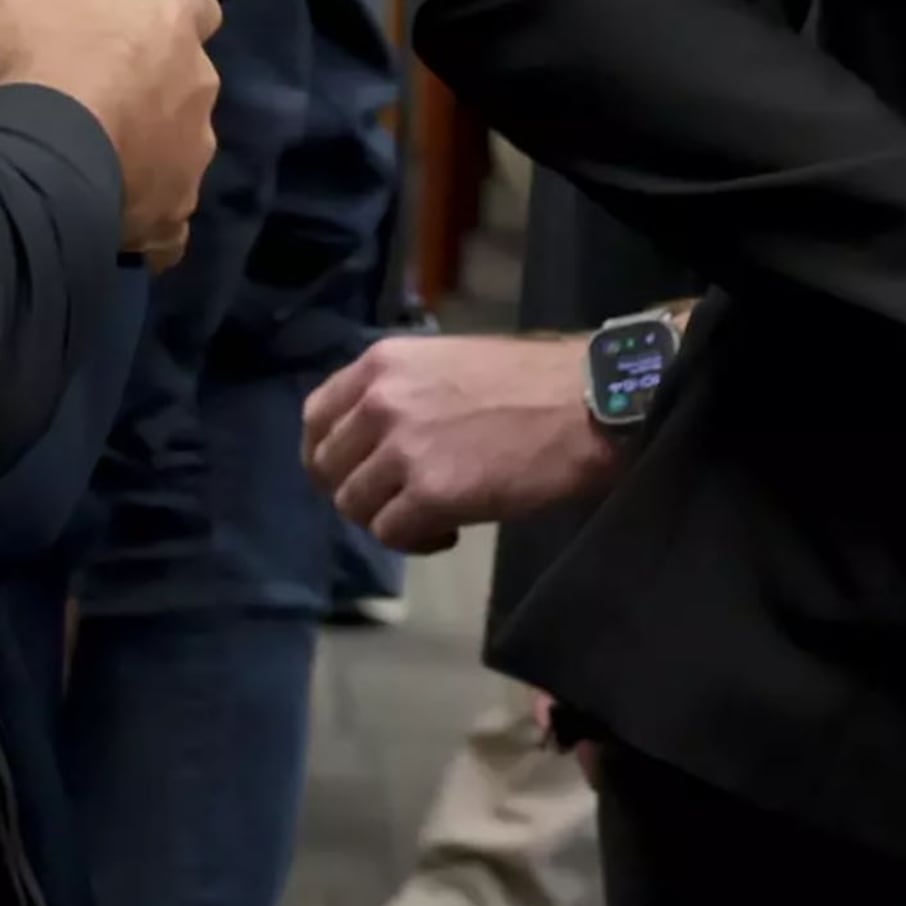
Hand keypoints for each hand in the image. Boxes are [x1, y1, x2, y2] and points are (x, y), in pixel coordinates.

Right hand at [0, 0, 220, 265]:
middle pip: (187, 82)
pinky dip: (145, 219)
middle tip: (90, 93)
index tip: (130, 27)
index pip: (198, 7)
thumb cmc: (35, 54)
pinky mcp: (170, 216)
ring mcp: (191, 159)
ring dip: (148, 152)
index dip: (168, 15)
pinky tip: (108, 215)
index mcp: (172, 25)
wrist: (43, 157)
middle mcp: (198, 89)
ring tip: (91, 156)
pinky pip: (169, 222)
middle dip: (151, 89)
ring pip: (181, 151)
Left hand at [303, 333, 618, 552]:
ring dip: (387, 519)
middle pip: (328, 466)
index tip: (349, 475)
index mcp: (379, 364)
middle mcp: (378, 401)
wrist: (590, 402)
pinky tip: (449, 533)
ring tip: (431, 518)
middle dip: (357, 492)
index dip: (325, 454)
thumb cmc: (532, 383)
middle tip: (397, 504)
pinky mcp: (431, 492)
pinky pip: (391, 533)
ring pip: (354, 505)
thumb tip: (376, 440)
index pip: (315, 416)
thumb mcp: (445, 366)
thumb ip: (400, 395)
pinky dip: (415, 541)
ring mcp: (401, 447)